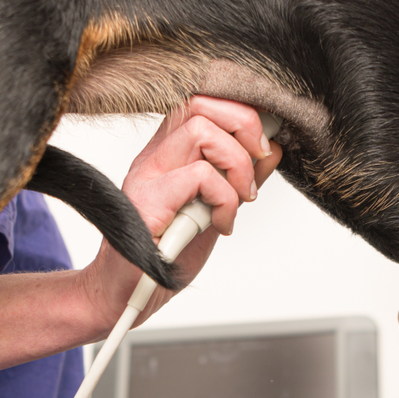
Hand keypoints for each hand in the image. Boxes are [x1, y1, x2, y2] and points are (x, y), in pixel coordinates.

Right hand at [80, 96, 281, 332]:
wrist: (127, 295)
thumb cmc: (166, 256)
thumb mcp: (215, 210)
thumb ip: (238, 179)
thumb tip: (271, 149)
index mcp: (169, 154)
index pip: (203, 102)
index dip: (241, 112)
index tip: (263, 146)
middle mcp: (155, 157)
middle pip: (202, 103)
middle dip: (245, 128)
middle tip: (256, 165)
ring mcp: (147, 177)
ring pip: (202, 132)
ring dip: (236, 167)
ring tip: (238, 202)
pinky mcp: (147, 203)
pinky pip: (199, 177)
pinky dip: (224, 200)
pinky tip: (220, 225)